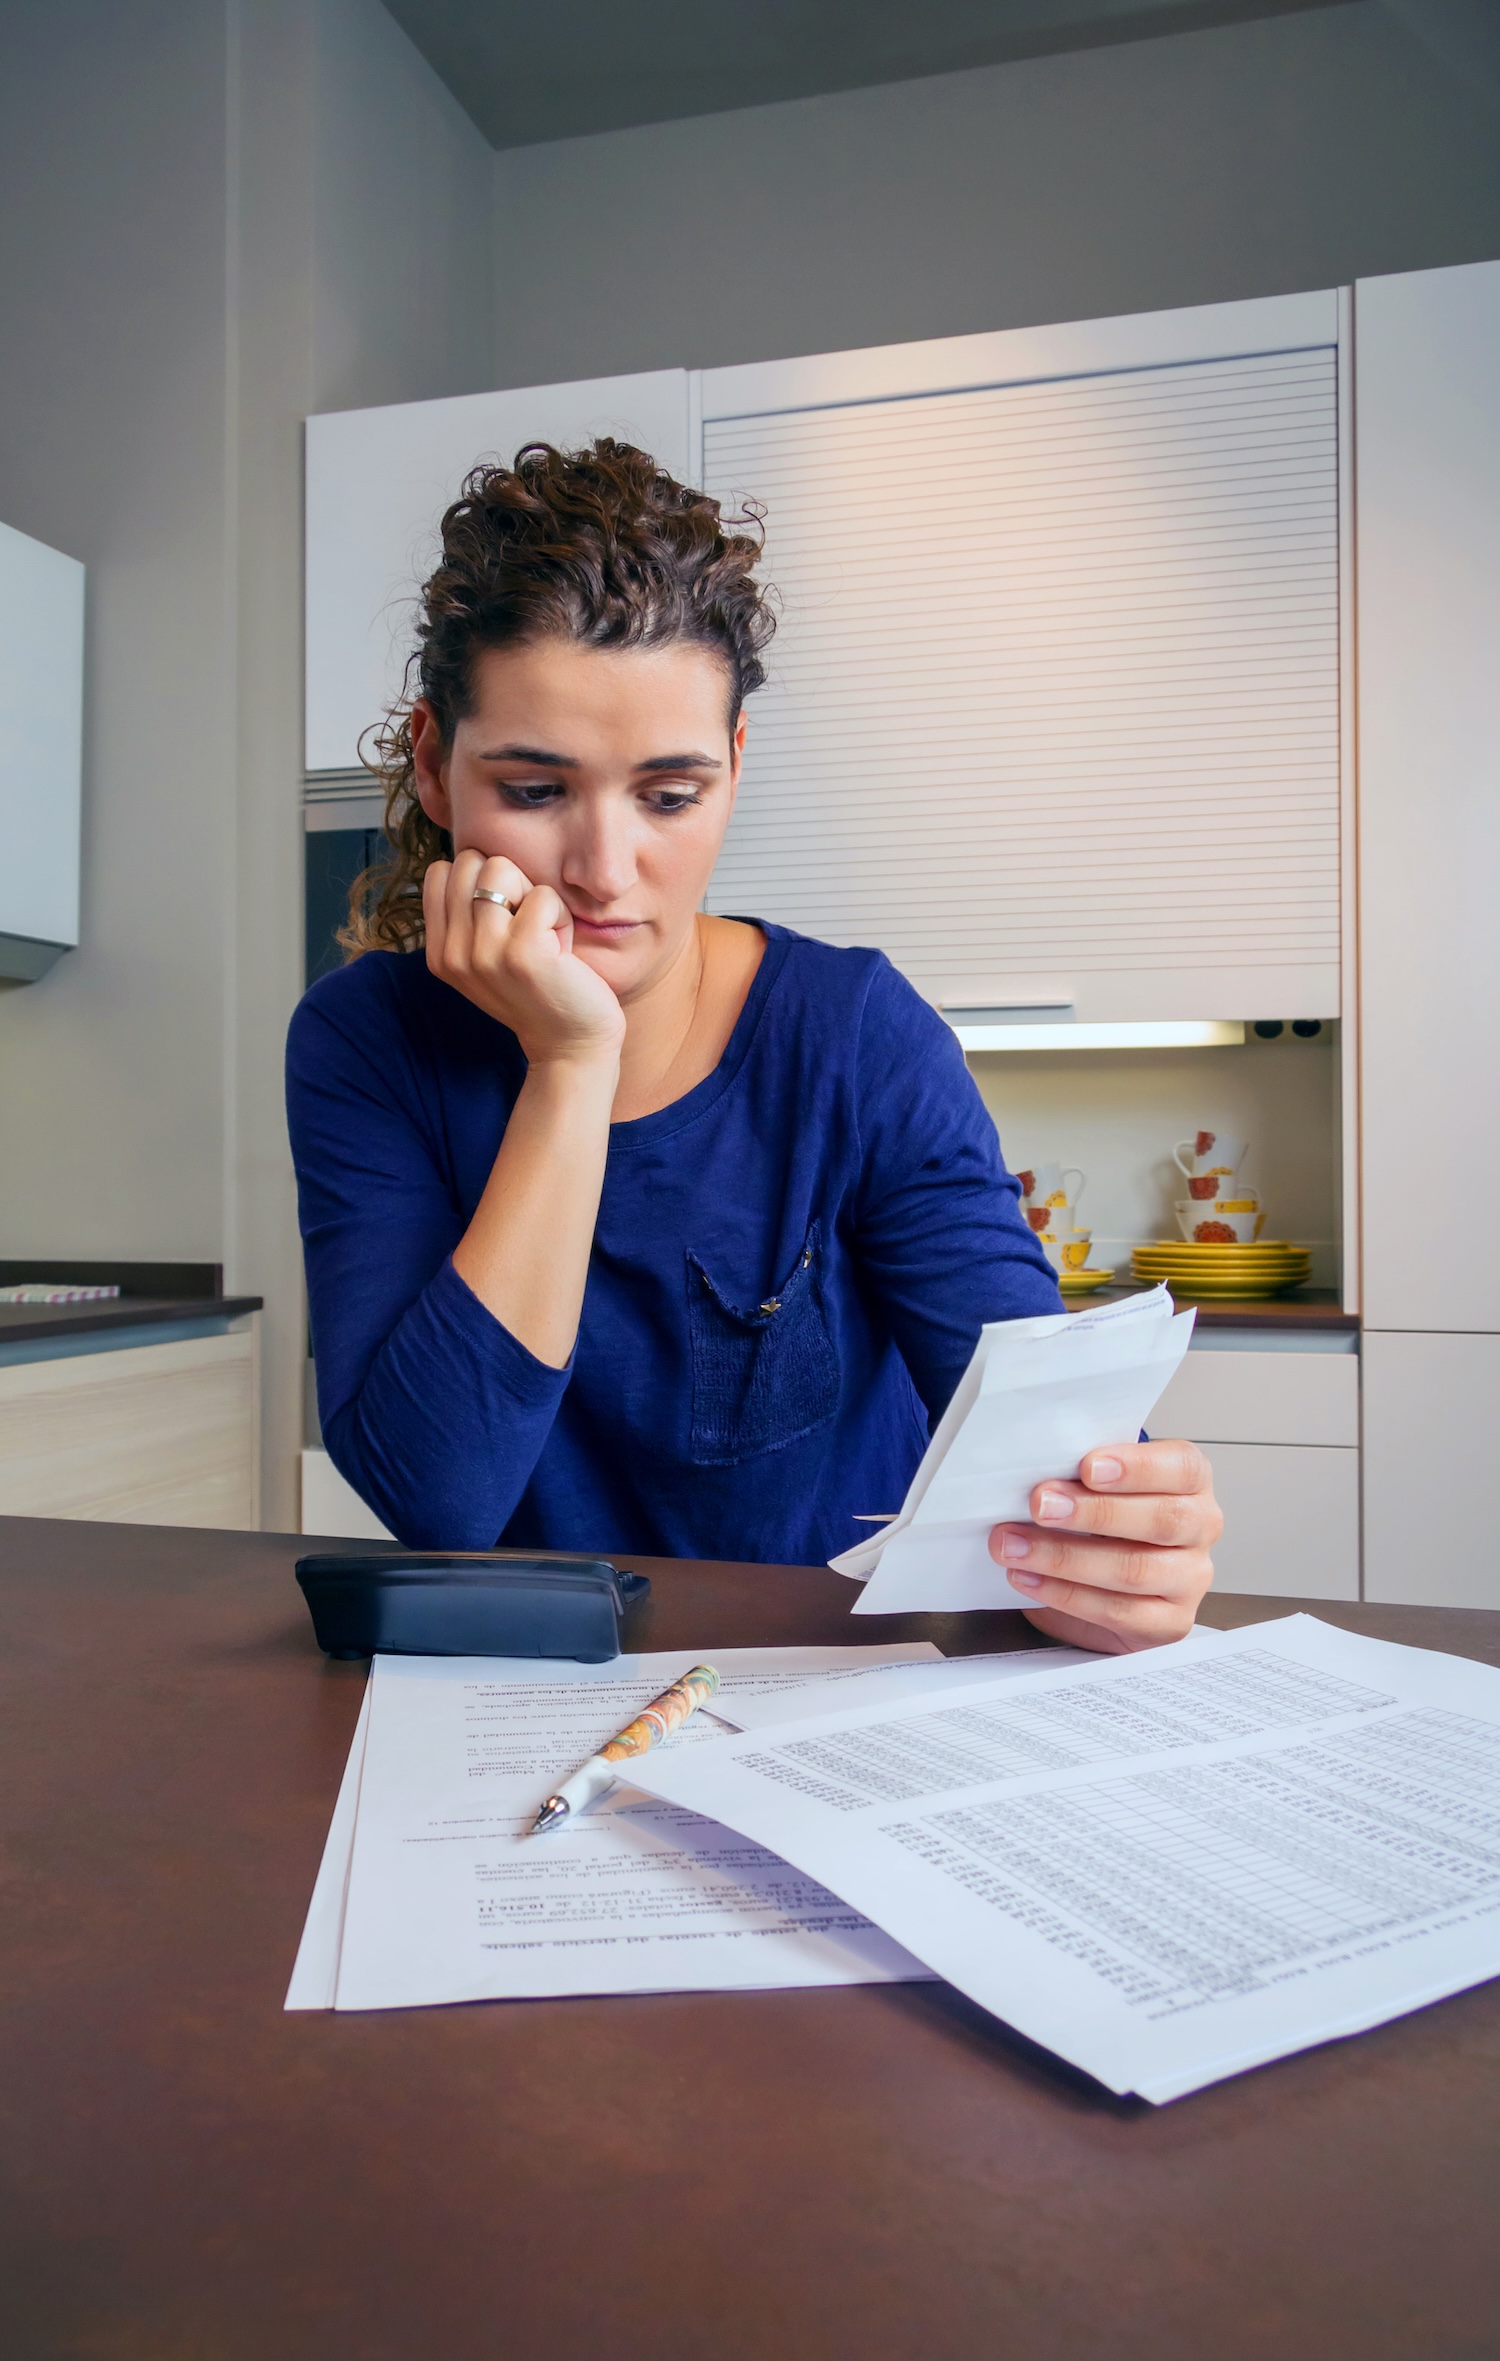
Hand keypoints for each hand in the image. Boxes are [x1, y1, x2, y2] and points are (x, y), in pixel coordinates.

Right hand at [423, 849, 624, 1067]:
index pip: (441, 872)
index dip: (480, 881)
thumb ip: (468, 915)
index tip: (503, 921)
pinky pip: (543, 894)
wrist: (569, 1045)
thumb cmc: (537, 989)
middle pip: (470, 860)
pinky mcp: (522, 952)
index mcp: (439, 951)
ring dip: (534, 897)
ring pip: (502, 867)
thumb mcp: (487, 955)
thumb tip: (473, 855)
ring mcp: (484, 952)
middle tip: (527, 930)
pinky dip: (561, 916)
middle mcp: (453, 952)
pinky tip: (562, 952)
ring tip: (544, 938)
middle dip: (508, 883)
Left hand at [989, 1440, 1220, 1653]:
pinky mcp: (1169, 1623)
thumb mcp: (1097, 1488)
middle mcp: (1200, 1528)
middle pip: (1161, 1520)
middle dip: (1093, 1512)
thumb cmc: (1103, 1521)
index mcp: (1191, 1482)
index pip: (1182, 1467)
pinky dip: (1067, 1595)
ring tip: (1015, 1546)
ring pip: (1135, 1570)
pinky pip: (1119, 1611)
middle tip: (1039, 1505)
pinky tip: (1030, 1579)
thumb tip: (1033, 1473)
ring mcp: (1190, 1579)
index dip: (1137, 1467)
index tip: (1087, 1466)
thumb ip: (1081, 1476)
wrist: (1105, 1584)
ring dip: (1065, 1557)